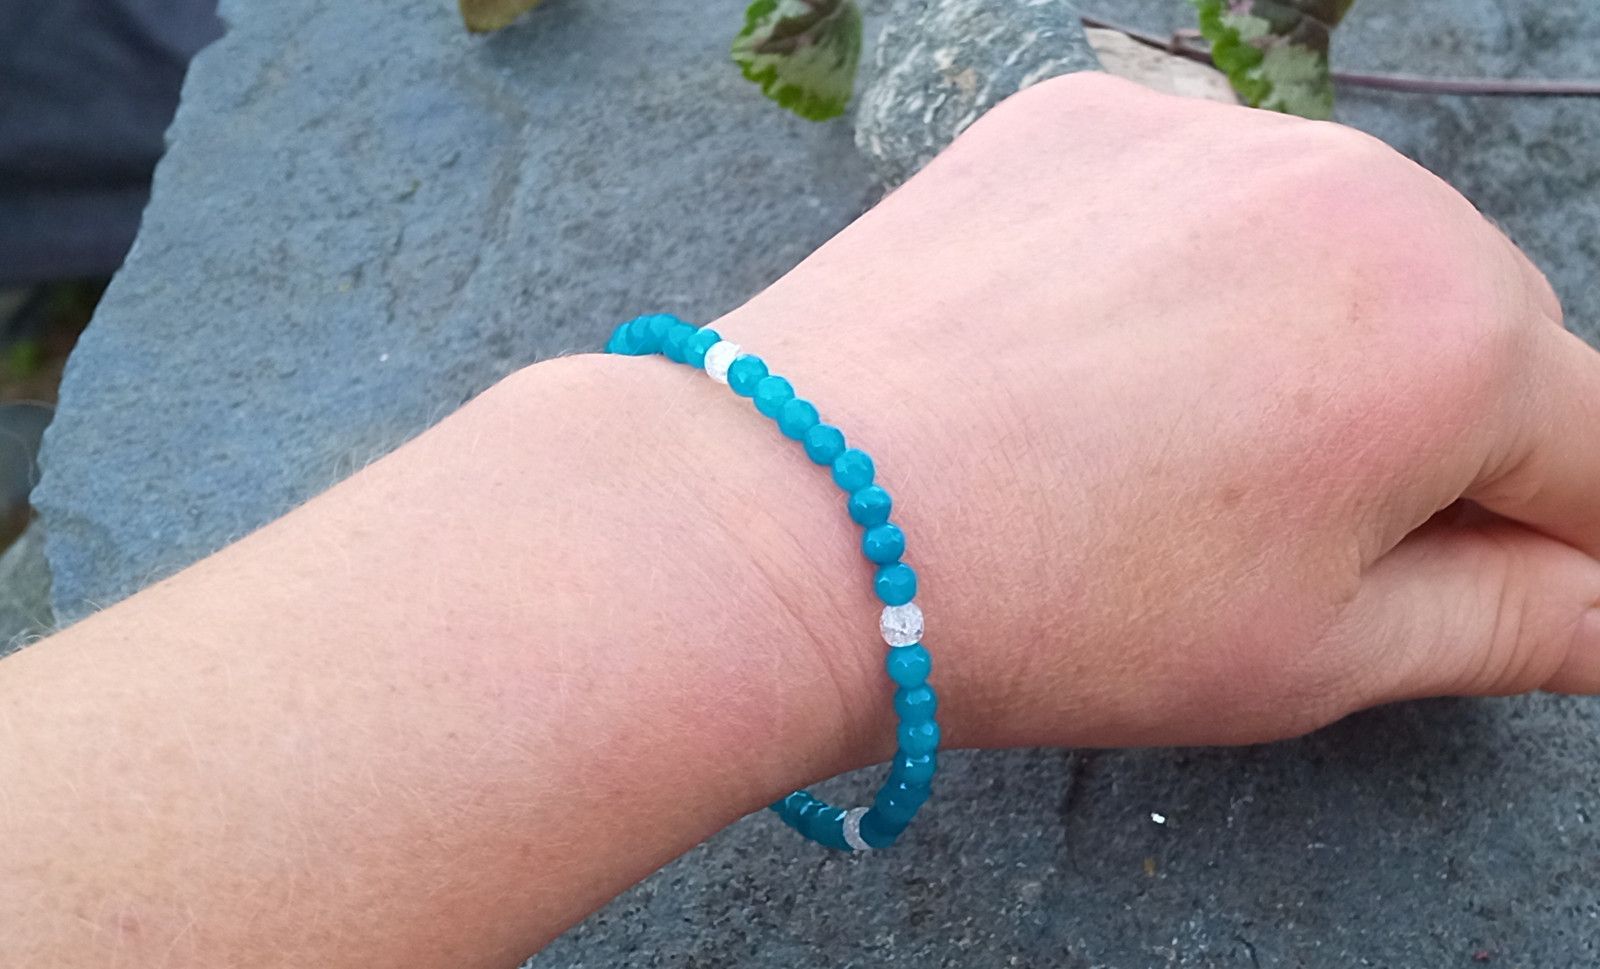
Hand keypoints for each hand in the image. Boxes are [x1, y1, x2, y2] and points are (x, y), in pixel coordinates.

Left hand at [714, 73, 1599, 756]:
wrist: (803, 510)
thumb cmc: (1063, 605)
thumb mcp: (1318, 652)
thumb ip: (1513, 621)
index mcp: (1454, 337)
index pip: (1595, 446)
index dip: (1564, 536)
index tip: (1508, 579)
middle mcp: (1360, 191)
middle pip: (1473, 330)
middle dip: (1431, 432)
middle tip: (1294, 530)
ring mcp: (1213, 133)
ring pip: (1339, 251)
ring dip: (1312, 339)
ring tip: (1172, 446)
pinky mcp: (1089, 116)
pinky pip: (1203, 198)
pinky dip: (1188, 271)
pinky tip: (1094, 357)